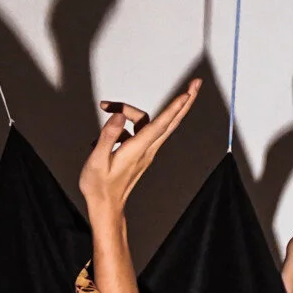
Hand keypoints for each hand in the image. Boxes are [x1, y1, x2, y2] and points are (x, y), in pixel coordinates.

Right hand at [79, 79, 201, 218]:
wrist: (106, 208)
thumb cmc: (99, 187)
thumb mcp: (97, 160)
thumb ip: (108, 136)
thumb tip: (118, 116)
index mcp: (137, 150)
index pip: (160, 125)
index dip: (174, 108)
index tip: (188, 93)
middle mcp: (146, 150)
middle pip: (170, 122)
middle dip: (184, 102)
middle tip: (196, 84)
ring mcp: (145, 152)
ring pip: (150, 123)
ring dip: (131, 111)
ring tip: (106, 105)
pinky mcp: (140, 154)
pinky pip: (137, 132)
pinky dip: (123, 127)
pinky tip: (104, 134)